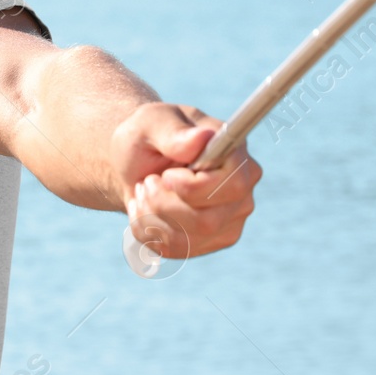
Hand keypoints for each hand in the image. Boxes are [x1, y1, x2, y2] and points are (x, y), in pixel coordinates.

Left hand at [112, 102, 261, 258]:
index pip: (233, 184)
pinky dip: (148, 232)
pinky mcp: (210, 241)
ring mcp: (229, 220)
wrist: (135, 164)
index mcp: (235, 154)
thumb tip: (203, 137)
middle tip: (147, 182)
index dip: (193, 188)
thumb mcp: (151, 124)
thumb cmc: (147, 137)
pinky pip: (176, 250)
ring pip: (189, 239)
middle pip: (208, 221)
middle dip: (164, 205)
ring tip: (143, 191)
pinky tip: (143, 210)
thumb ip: (174, 132)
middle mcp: (241, 191)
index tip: (165, 175)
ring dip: (152, 217)